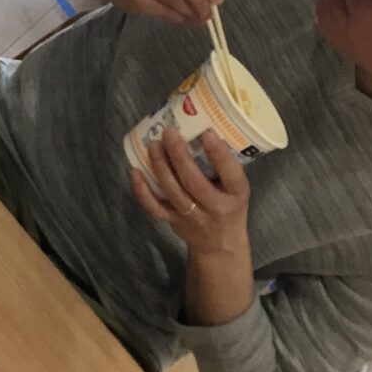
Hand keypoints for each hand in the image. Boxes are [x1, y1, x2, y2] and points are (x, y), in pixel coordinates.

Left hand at [129, 129, 250, 252]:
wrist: (219, 244)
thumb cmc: (229, 205)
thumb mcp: (237, 187)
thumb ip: (224, 165)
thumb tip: (202, 126)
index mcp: (236, 195)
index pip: (232, 175)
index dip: (219, 155)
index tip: (207, 134)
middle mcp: (214, 208)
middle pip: (194, 182)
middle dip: (180, 156)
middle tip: (169, 133)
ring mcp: (192, 217)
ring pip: (173, 192)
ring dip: (161, 167)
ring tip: (154, 145)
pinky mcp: (173, 221)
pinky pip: (154, 207)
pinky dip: (142, 190)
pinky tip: (135, 171)